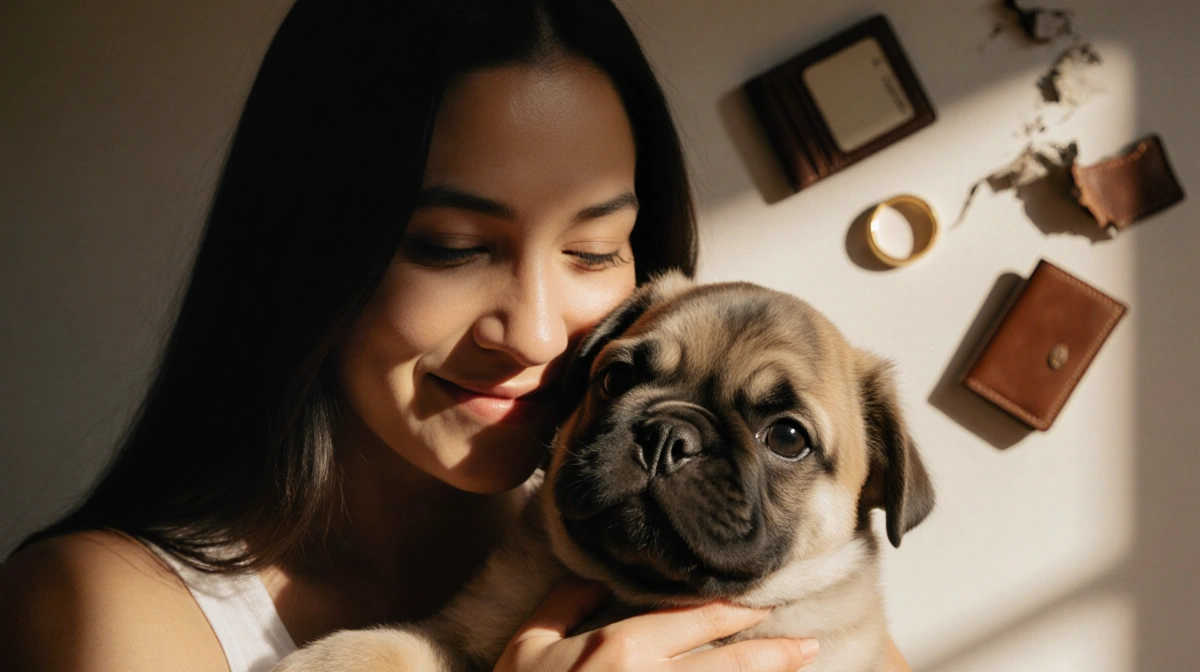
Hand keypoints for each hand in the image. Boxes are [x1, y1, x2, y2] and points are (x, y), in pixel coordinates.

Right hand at [494, 575, 819, 671]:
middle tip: (810, 646)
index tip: (766, 606)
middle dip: (774, 655)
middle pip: (726, 665)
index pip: (692, 621)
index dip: (734, 613)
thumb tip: (598, 574)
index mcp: (617, 649)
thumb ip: (564, 603)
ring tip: (800, 669)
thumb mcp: (526, 646)